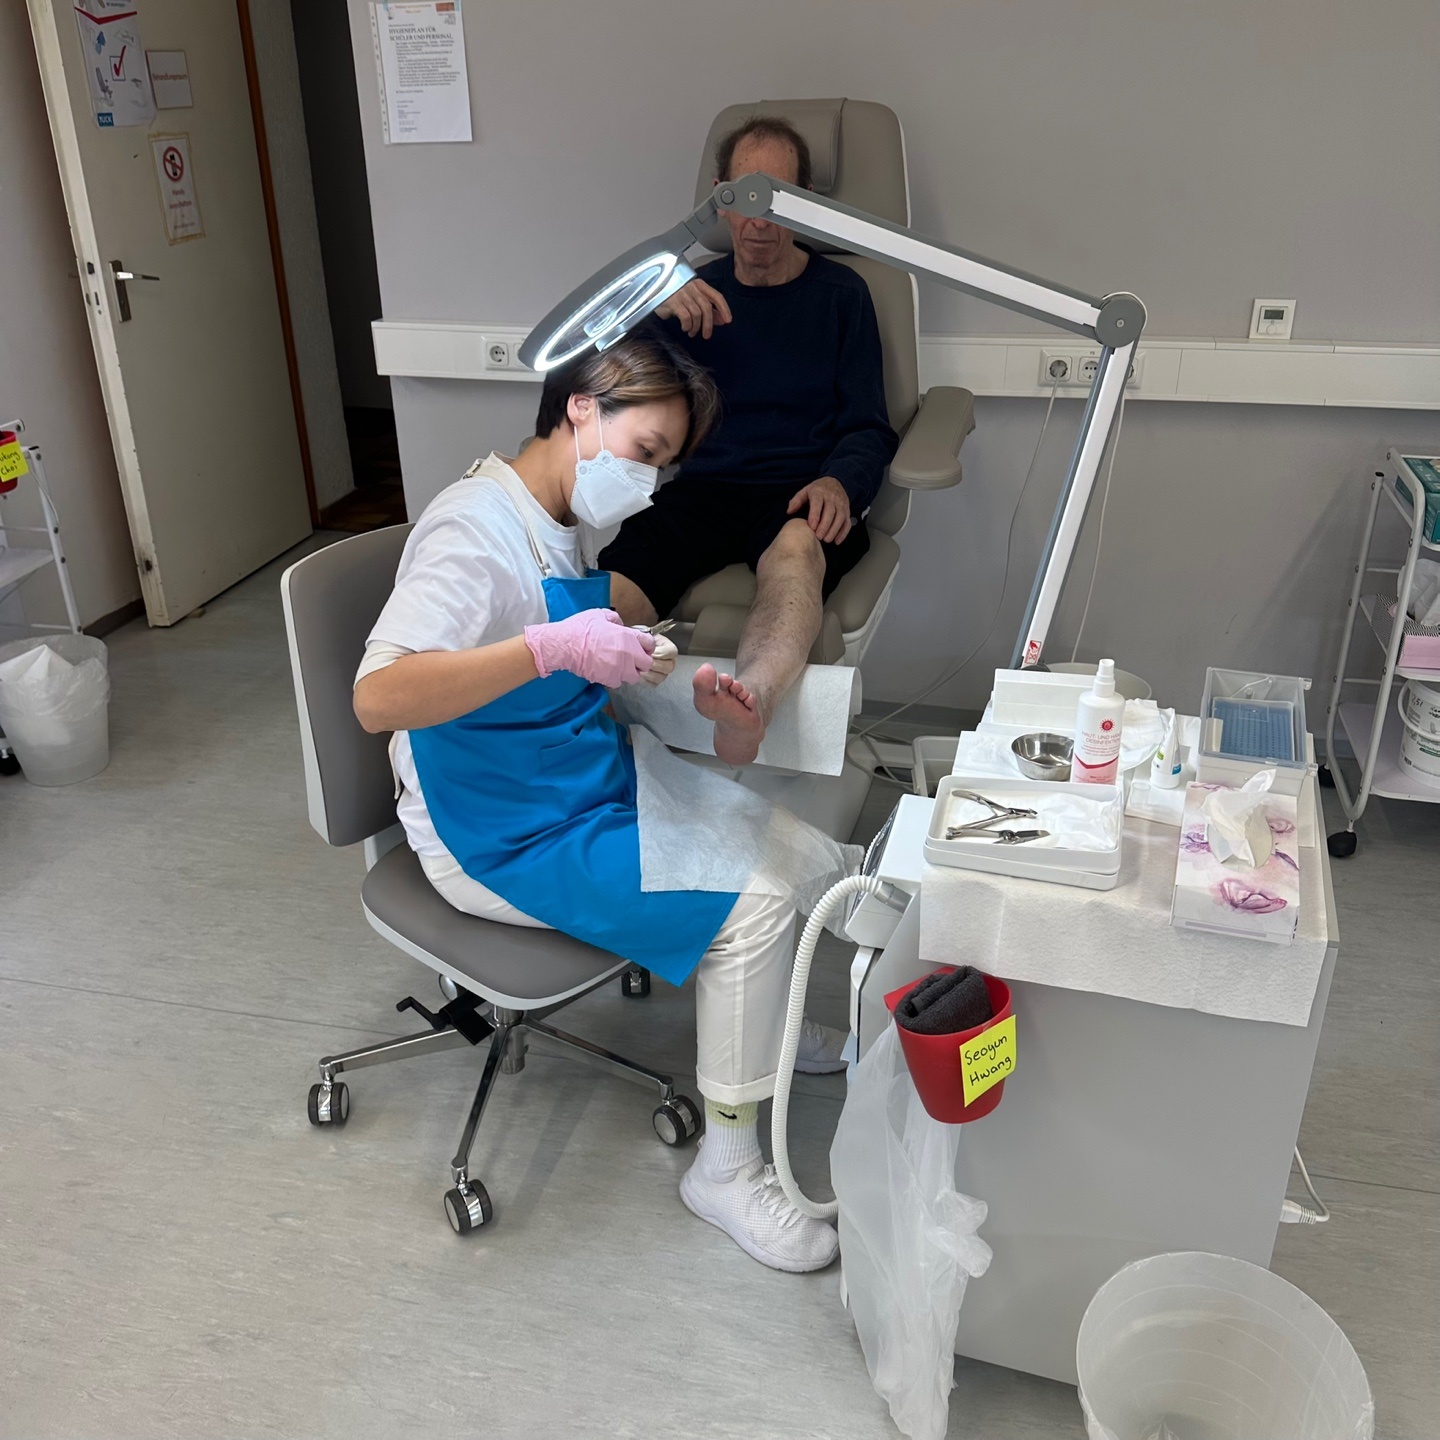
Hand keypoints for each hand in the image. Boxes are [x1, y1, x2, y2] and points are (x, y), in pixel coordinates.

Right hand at [523, 608, 655, 687]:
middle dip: (641, 662)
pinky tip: (606, 671)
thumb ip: (615, 619)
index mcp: (628, 637)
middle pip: (646, 664)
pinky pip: (618, 683)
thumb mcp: (600, 615)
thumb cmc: (580, 628)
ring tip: (618, 667)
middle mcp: (628, 655)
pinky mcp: (608, 680)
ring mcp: (619, 669)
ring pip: (634, 677)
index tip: (641, 647)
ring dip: (628, 672)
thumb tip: (620, 624)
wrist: (565, 645)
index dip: (646, 645)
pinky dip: (614, 679)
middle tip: (632, 659)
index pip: (650, 644)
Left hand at [637, 632, 677, 686]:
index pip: (671, 652)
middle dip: (654, 664)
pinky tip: (638, 674)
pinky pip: (653, 684)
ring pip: (661, 677)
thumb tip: (648, 646)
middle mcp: (670, 662)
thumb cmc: (641, 641)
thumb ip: (648, 639)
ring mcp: (664, 673)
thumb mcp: (645, 636)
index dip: (660, 653)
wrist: (634, 648)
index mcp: (670, 649)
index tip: (650, 652)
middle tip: (643, 661)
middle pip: (668, 667)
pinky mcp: (656, 681)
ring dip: (648, 673)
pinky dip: (645, 680)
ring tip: (638, 668)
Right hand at [654, 279, 732, 338]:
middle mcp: (692, 287)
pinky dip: (687, 325)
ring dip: (696, 327)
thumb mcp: (691, 300)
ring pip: (697, 314)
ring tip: (692, 332)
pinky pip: (686, 317)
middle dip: (709, 324)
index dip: (724, 309)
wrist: (650, 290)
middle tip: (707, 335)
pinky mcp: (673, 301)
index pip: (716, 296)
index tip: (727, 320)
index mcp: (699, 284)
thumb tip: (720, 319)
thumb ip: (706, 308)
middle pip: (707, 307)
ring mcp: (682, 293)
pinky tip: (685, 328)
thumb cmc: (672, 295)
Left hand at [787, 476, 853, 543]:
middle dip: (825, 525)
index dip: (815, 516)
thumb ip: (797, 501)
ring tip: (827, 540)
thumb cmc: (818, 489)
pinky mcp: (847, 510)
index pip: (818, 504)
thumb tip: (789, 511)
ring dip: (834, 530)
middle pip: (830, 512)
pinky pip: (847, 522)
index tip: (812, 527)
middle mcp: (832, 498)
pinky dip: (843, 532)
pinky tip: (837, 541)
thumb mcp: (805, 491)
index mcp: (819, 493)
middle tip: (819, 537)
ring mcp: (841, 504)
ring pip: (840, 517)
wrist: (835, 482)